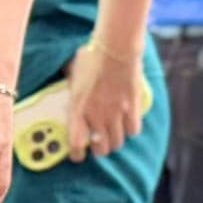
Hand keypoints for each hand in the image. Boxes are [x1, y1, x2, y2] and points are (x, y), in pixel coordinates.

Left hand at [66, 44, 146, 162]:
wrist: (116, 48)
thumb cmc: (91, 57)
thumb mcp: (72, 75)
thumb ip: (71, 88)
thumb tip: (68, 89)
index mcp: (77, 110)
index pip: (76, 144)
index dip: (77, 154)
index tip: (78, 155)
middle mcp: (96, 116)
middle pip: (100, 149)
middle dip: (99, 149)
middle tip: (99, 143)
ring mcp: (115, 113)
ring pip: (117, 142)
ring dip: (114, 141)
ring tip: (113, 135)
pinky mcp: (132, 107)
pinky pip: (133, 130)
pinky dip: (130, 130)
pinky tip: (128, 124)